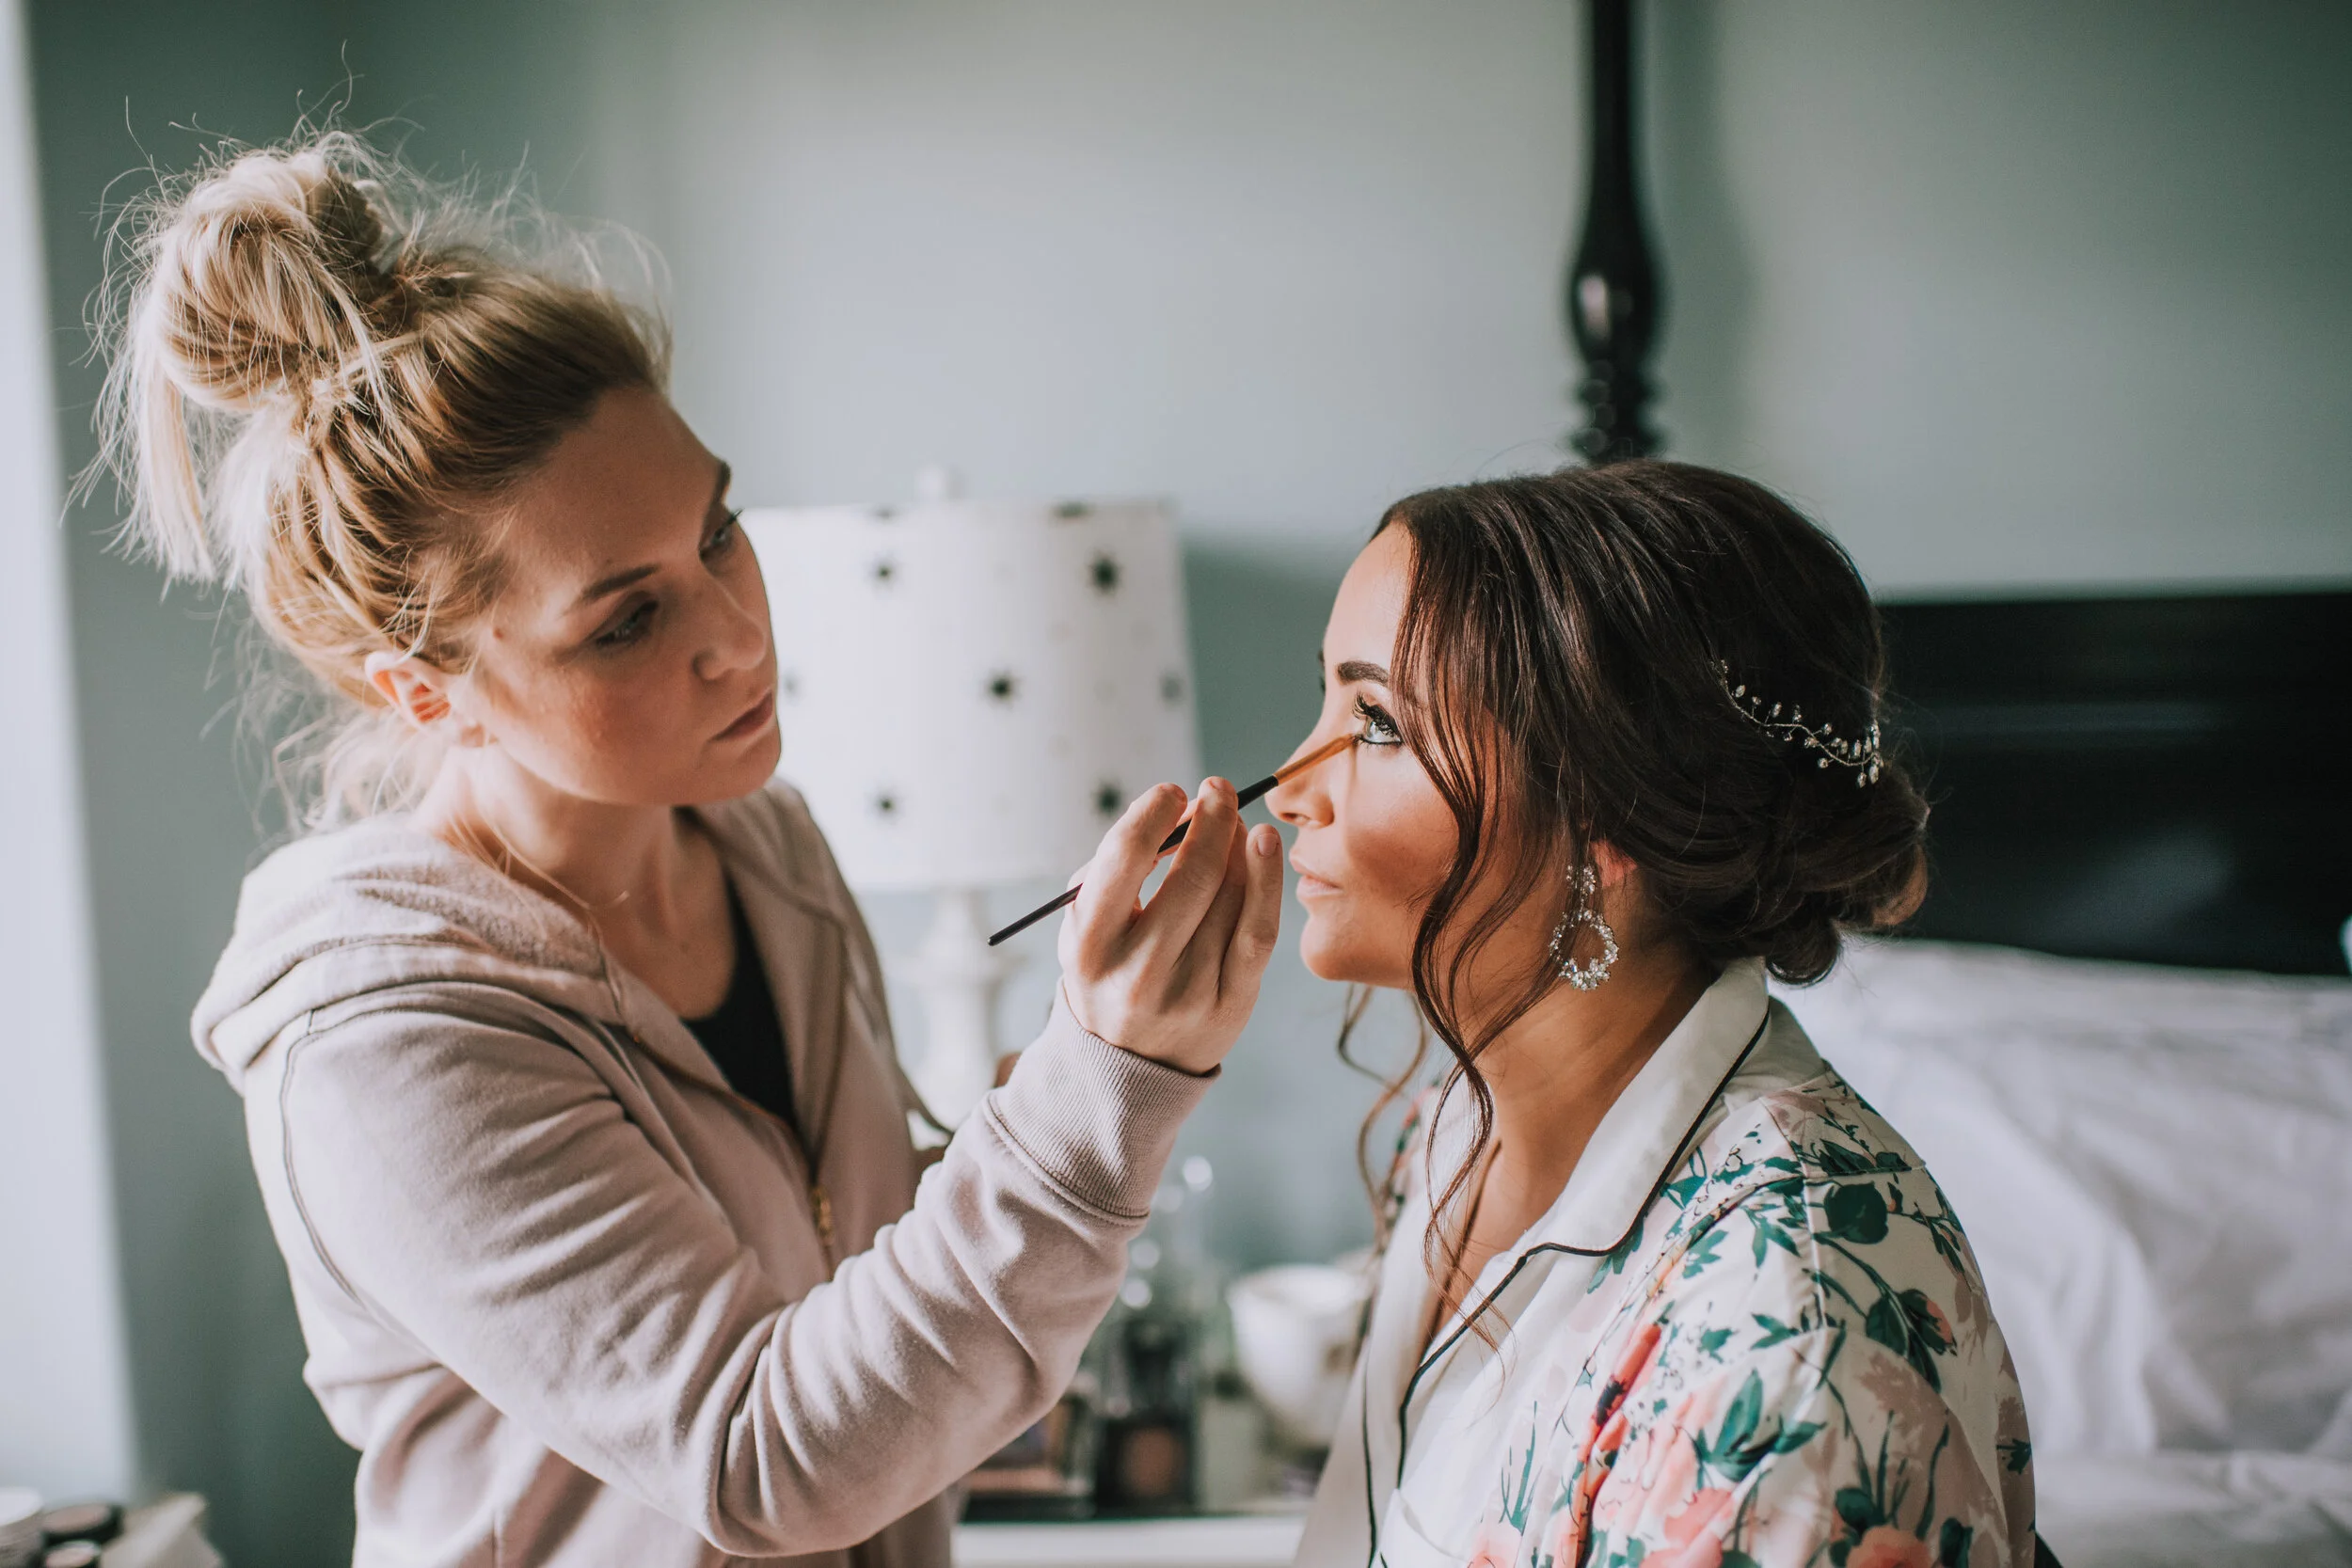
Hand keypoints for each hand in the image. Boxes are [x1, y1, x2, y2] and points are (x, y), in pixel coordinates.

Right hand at [1055, 779, 1283, 1074]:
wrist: (1128, 1065)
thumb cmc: (1107, 972)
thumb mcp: (1084, 929)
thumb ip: (1114, 871)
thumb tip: (1175, 813)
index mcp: (1089, 947)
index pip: (1124, 861)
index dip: (1154, 814)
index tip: (1171, 792)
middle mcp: (1138, 972)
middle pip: (1190, 877)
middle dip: (1211, 819)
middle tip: (1217, 790)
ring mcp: (1188, 992)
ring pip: (1227, 898)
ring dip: (1236, 844)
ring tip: (1233, 822)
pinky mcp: (1230, 1004)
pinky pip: (1257, 932)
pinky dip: (1266, 881)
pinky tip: (1263, 844)